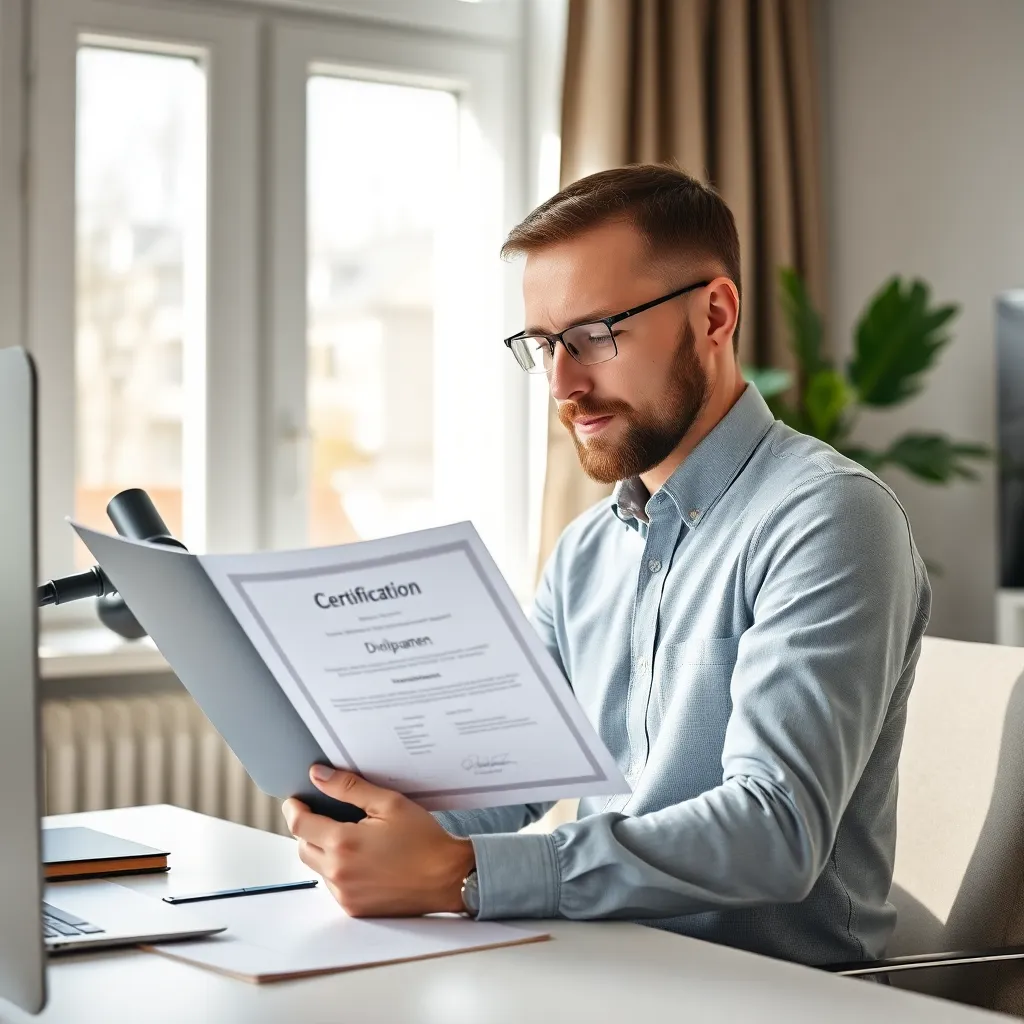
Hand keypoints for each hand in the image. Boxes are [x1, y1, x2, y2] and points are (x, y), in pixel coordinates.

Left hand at [281, 766, 475, 916]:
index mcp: (343, 843)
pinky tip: (363, 860)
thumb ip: (348, 788)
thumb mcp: (388, 803)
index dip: (294, 808)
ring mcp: (345, 894)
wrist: (448, 878)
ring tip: (353, 839)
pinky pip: (333, 885)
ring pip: (318, 867)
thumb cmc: (424, 840)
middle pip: (303, 847)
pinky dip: (340, 870)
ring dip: (324, 851)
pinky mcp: (354, 909)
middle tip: (328, 816)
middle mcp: (339, 872)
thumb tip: (318, 775)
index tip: (296, 800)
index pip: (299, 824)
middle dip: (309, 829)